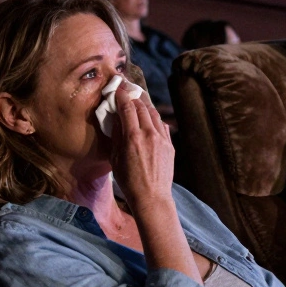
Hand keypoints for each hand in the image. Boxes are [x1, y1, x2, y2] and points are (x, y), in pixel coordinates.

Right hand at [108, 82, 174, 210]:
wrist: (151, 197)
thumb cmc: (129, 181)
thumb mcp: (115, 158)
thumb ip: (116, 135)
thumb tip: (116, 118)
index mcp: (133, 137)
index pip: (127, 107)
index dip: (121, 95)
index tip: (117, 89)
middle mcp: (149, 134)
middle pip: (142, 107)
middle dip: (133, 98)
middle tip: (127, 93)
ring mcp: (162, 139)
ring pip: (154, 114)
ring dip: (145, 106)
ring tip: (138, 103)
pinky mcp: (170, 145)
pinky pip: (162, 126)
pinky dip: (155, 119)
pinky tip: (150, 120)